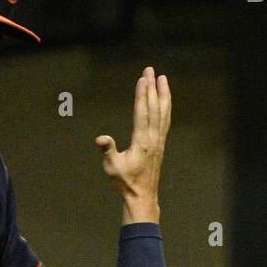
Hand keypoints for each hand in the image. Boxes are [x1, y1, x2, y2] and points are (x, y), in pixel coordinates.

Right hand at [95, 67, 170, 219]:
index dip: (142, 94)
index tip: (143, 78)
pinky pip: (165, 120)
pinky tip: (164, 100)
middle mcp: (153, 138)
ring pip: (163, 112)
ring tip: (162, 78)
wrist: (142, 196)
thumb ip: (107, 151)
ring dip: (163, 94)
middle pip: (154, 107)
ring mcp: (159, 140)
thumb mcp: (112, 168)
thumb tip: (100, 138)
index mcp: (142, 141)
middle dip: (152, 87)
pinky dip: (166, 106)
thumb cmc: (126, 183)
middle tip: (150, 70)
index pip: (142, 112)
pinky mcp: (160, 144)